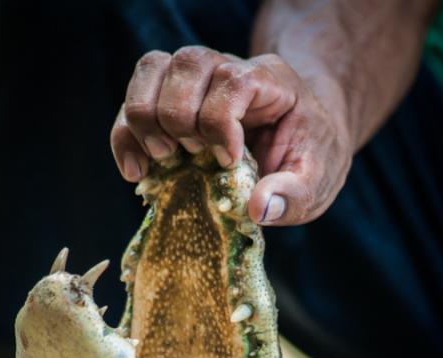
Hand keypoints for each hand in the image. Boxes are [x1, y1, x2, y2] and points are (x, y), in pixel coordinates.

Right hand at [110, 47, 351, 225]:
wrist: (303, 139)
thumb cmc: (310, 156)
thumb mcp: (317, 181)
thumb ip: (294, 193)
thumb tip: (257, 208)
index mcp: (270, 81)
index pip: (233, 79)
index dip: (220, 122)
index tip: (228, 162)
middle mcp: (228, 68)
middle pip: (186, 64)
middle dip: (180, 118)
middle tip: (191, 158)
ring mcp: (196, 81)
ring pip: (151, 69)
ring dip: (145, 119)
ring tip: (161, 160)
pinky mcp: (172, 99)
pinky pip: (134, 97)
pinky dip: (125, 133)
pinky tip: (136, 171)